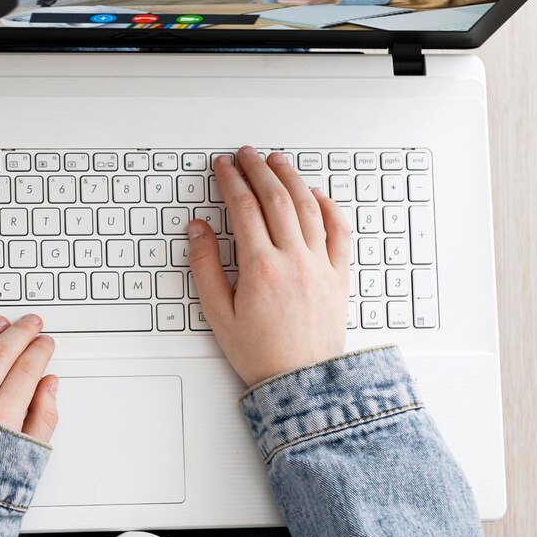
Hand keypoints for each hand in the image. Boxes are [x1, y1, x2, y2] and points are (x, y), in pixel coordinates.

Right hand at [187, 148, 352, 386]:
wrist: (302, 381)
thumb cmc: (260, 353)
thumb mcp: (218, 314)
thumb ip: (205, 267)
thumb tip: (197, 231)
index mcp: (261, 268)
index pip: (244, 208)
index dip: (231, 180)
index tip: (223, 166)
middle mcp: (293, 260)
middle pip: (276, 198)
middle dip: (258, 169)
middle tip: (246, 154)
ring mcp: (319, 264)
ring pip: (307, 207)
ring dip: (291, 178)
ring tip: (277, 162)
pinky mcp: (338, 274)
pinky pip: (338, 230)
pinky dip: (328, 207)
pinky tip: (316, 195)